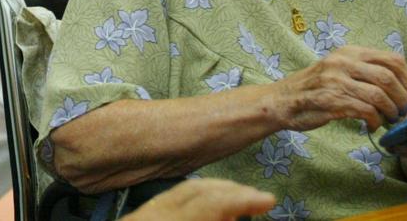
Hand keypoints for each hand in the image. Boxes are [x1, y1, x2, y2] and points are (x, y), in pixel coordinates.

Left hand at [126, 178, 274, 220]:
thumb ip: (214, 216)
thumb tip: (234, 215)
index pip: (210, 202)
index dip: (243, 198)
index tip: (269, 200)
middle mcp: (150, 214)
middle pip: (197, 189)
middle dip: (231, 192)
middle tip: (258, 200)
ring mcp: (139, 214)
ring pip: (183, 191)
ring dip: (216, 194)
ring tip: (239, 203)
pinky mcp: (136, 217)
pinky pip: (170, 201)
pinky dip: (196, 201)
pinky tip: (212, 210)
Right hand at [271, 45, 406, 131]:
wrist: (281, 101)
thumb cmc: (314, 88)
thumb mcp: (339, 68)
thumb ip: (364, 71)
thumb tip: (401, 85)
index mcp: (349, 52)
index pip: (393, 59)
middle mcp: (342, 62)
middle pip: (389, 77)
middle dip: (402, 98)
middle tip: (401, 111)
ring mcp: (335, 81)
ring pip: (380, 95)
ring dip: (390, 112)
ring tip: (387, 119)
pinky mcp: (330, 101)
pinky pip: (365, 111)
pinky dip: (375, 121)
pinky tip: (372, 125)